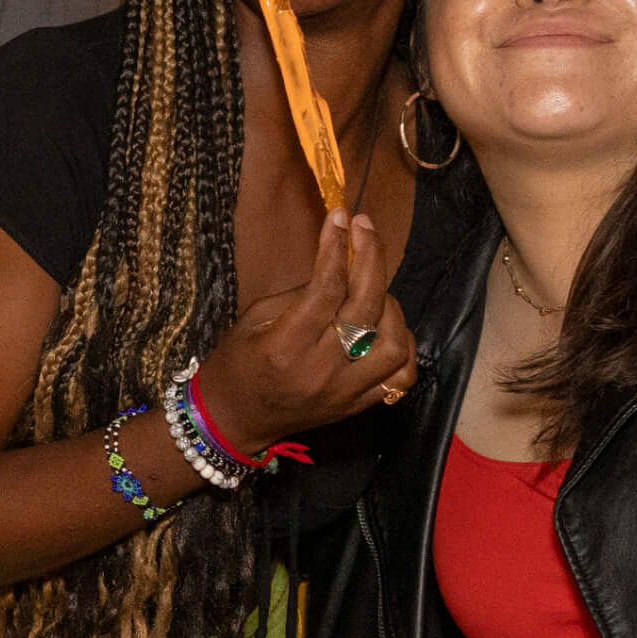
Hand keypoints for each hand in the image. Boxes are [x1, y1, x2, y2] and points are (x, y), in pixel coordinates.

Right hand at [193, 210, 417, 456]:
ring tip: (372, 290)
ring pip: (392, 343)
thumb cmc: (237, 363)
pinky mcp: (357, 407)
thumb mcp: (254, 320)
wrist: (234, 420)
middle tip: (365, 229)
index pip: (325, 288)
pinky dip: (402, 345)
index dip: (337, 247)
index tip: (340, 217)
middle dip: (371, 258)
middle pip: (364, 307)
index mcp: (285, 346)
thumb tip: (339, 266)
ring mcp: (344, 393)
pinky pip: (399, 377)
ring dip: (389, 307)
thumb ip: (299, 294)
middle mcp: (320, 370)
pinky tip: (387, 327)